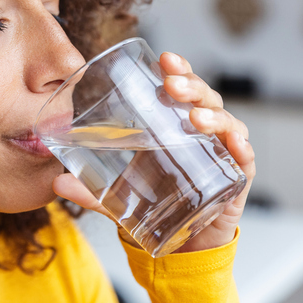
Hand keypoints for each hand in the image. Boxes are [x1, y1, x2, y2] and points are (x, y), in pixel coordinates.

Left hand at [52, 51, 255, 252]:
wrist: (182, 243)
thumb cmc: (156, 203)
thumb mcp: (119, 194)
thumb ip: (90, 190)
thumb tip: (57, 182)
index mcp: (175, 124)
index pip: (180, 88)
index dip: (177, 69)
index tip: (165, 59)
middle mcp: (202, 132)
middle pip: (205, 98)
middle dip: (192, 86)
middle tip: (173, 86)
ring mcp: (221, 152)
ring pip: (226, 122)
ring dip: (213, 115)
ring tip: (195, 118)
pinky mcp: (236, 178)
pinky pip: (244, 159)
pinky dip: (243, 149)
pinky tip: (236, 144)